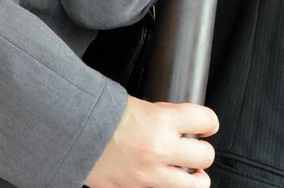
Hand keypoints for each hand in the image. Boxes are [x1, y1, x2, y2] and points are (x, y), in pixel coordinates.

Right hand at [84, 96, 218, 187]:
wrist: (74, 131)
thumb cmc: (101, 114)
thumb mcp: (139, 104)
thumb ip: (163, 115)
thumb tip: (181, 122)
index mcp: (161, 121)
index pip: (205, 119)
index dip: (209, 121)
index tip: (207, 125)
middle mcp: (160, 149)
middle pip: (206, 155)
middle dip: (203, 151)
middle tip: (196, 148)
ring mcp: (150, 175)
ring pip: (195, 185)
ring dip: (196, 177)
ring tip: (191, 172)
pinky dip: (168, 187)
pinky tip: (163, 179)